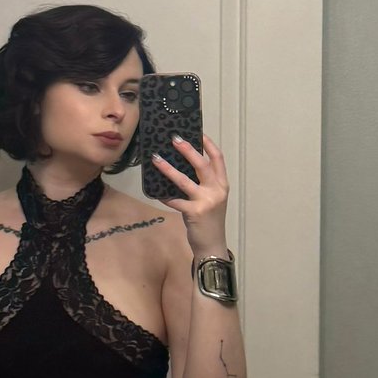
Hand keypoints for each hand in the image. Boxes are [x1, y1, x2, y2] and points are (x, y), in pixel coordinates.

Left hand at [153, 134, 229, 255]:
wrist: (212, 245)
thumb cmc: (210, 220)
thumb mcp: (212, 199)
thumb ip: (203, 184)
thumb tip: (182, 166)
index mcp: (222, 184)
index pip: (218, 159)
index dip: (208, 144)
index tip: (198, 132)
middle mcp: (217, 190)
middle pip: (202, 164)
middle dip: (188, 149)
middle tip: (174, 138)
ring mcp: (206, 201)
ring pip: (184, 180)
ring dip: (168, 168)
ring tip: (156, 158)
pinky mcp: (194, 212)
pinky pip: (175, 200)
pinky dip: (164, 195)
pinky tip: (154, 191)